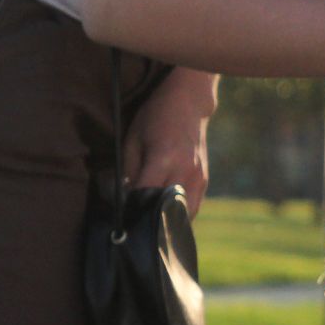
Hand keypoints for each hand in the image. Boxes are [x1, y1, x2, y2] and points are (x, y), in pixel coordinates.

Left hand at [125, 67, 216, 206]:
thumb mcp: (133, 140)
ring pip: (182, 216)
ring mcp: (198, 178)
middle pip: (165, 211)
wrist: (188, 104)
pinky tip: (166, 211)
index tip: (121, 213)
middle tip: (134, 220)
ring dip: (166, 220)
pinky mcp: (204, 182)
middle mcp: (185, 171)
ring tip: (152, 218)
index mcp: (164, 158)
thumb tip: (125, 201)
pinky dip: (178, 214)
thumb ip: (129, 172)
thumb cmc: (155, 118)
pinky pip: (191, 208)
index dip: (131, 208)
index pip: (145, 196)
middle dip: (148, 218)